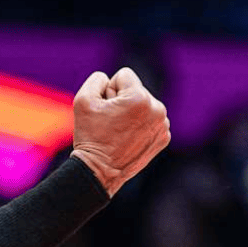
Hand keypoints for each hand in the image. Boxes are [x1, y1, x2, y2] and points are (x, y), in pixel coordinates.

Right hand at [70, 68, 170, 195]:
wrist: (100, 171)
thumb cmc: (90, 135)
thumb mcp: (83, 99)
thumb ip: (97, 79)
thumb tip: (110, 79)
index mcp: (140, 98)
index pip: (124, 75)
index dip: (109, 89)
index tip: (105, 109)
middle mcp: (157, 109)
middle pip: (136, 90)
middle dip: (122, 101)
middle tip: (111, 122)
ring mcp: (163, 126)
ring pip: (144, 104)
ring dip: (132, 113)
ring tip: (119, 131)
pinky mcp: (164, 138)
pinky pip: (150, 120)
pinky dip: (140, 126)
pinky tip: (129, 138)